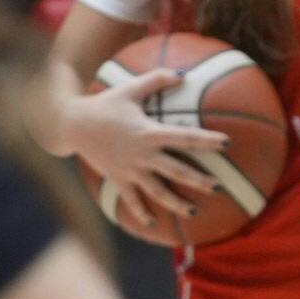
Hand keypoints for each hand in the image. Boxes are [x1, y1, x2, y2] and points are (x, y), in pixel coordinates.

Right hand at [67, 72, 229, 223]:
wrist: (72, 123)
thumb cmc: (105, 104)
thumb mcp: (130, 88)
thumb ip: (157, 80)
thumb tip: (184, 74)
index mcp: (149, 133)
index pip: (185, 137)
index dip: (206, 140)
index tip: (226, 143)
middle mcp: (143, 155)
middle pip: (177, 171)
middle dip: (198, 180)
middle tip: (218, 188)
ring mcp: (131, 170)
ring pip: (157, 191)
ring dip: (175, 203)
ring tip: (193, 213)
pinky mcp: (118, 179)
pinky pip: (132, 199)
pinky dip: (141, 213)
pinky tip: (153, 224)